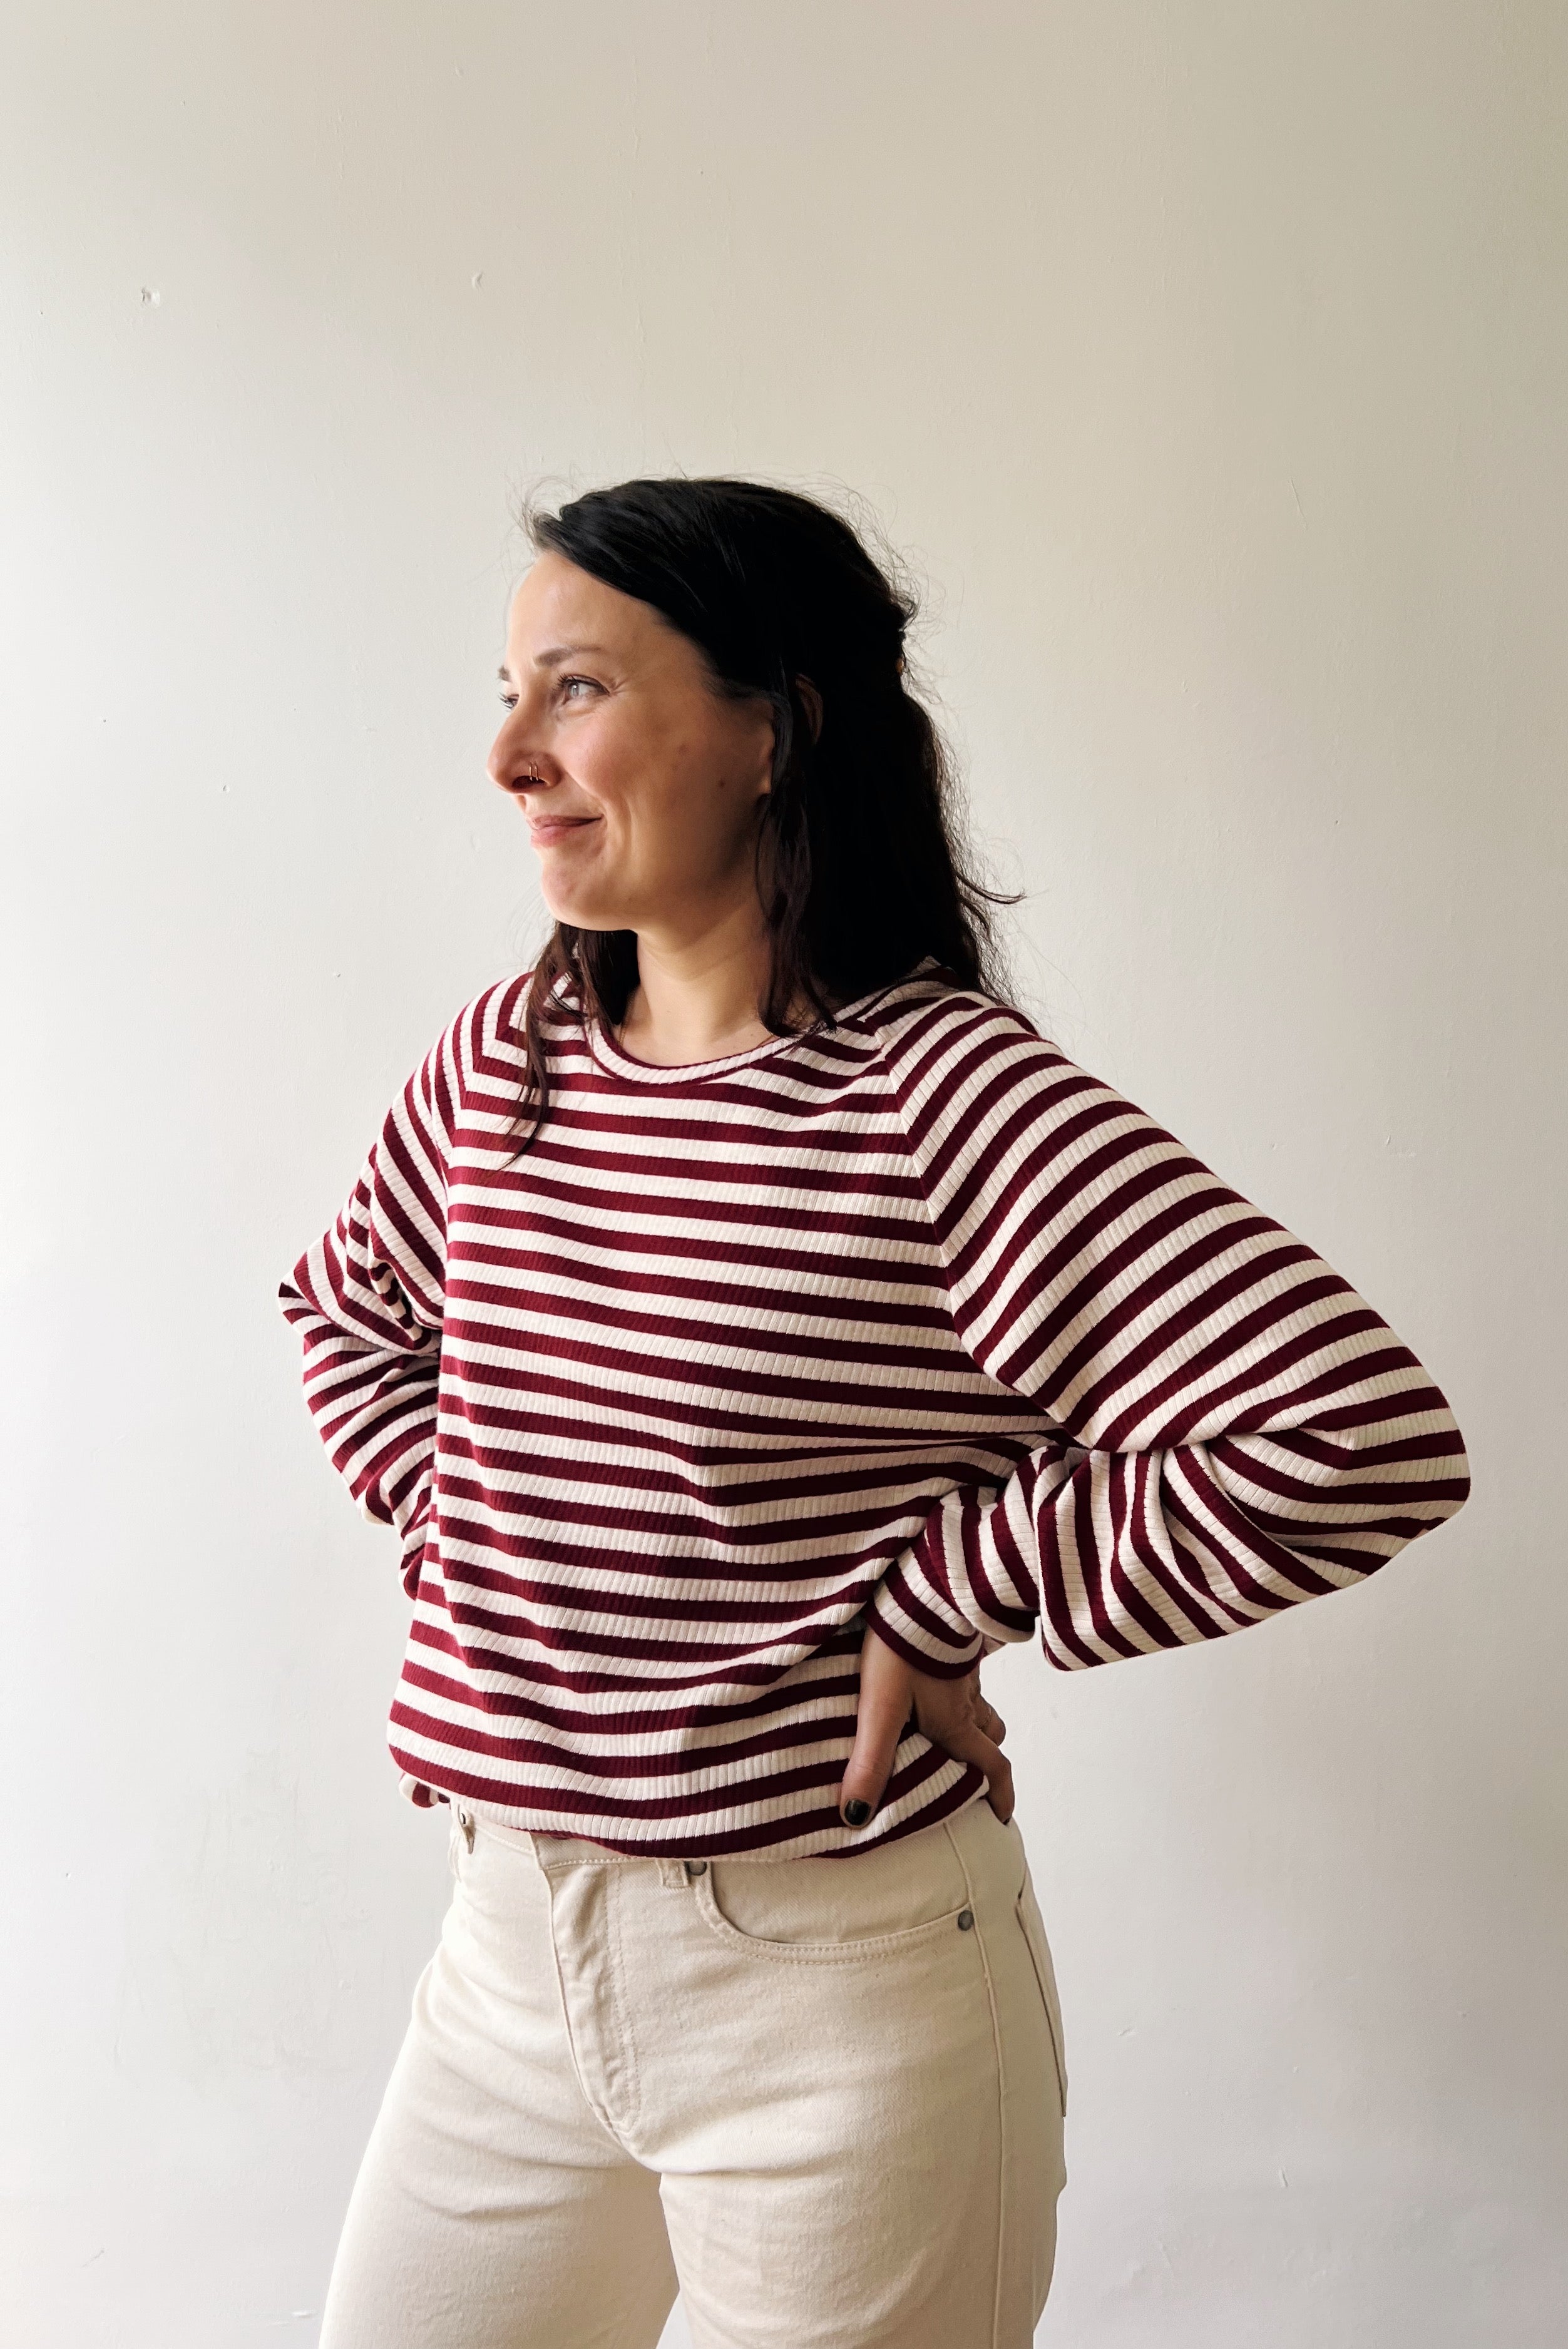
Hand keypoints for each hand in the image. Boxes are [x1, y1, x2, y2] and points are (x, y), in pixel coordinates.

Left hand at [838, 1624, 1013, 1827]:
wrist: (916, 1590)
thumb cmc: (900, 1649)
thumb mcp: (880, 1710)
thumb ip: (871, 1762)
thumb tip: (855, 1815)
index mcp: (955, 1724)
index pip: (992, 1767)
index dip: (1001, 1796)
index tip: (1002, 1817)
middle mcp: (967, 1701)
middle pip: (991, 1738)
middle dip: (987, 1760)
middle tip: (972, 1776)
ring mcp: (964, 1672)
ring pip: (981, 1706)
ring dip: (976, 1724)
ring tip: (952, 1733)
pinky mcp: (954, 1648)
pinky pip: (967, 1677)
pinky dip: (960, 1691)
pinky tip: (936, 1685)